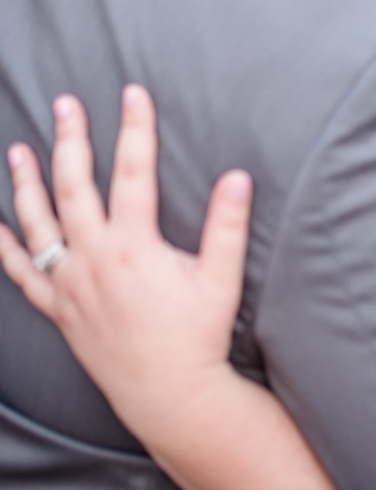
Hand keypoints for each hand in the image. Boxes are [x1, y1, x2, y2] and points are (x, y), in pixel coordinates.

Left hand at [0, 86, 252, 444]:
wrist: (168, 396)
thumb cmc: (198, 338)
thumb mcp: (221, 280)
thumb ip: (228, 226)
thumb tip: (238, 176)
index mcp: (134, 247)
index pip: (133, 172)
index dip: (135, 128)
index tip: (133, 93)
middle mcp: (93, 261)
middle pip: (74, 186)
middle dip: (69, 140)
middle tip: (65, 104)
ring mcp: (70, 286)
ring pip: (38, 225)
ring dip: (26, 184)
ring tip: (19, 150)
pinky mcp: (60, 310)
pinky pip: (22, 276)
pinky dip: (6, 249)